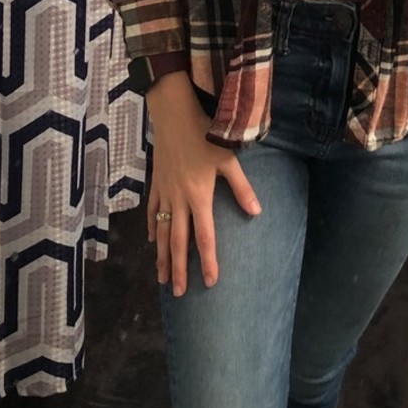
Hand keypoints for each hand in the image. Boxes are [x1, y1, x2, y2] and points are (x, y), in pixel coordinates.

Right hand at [145, 75, 260, 295]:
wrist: (173, 114)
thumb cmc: (204, 134)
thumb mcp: (229, 159)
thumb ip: (242, 188)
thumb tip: (256, 213)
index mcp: (199, 196)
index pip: (204, 236)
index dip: (208, 261)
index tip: (210, 282)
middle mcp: (179, 200)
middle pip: (178, 241)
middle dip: (178, 268)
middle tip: (178, 292)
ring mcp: (164, 192)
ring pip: (161, 231)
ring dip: (162, 256)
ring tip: (161, 277)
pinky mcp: (156, 183)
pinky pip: (152, 211)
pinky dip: (151, 227)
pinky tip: (151, 240)